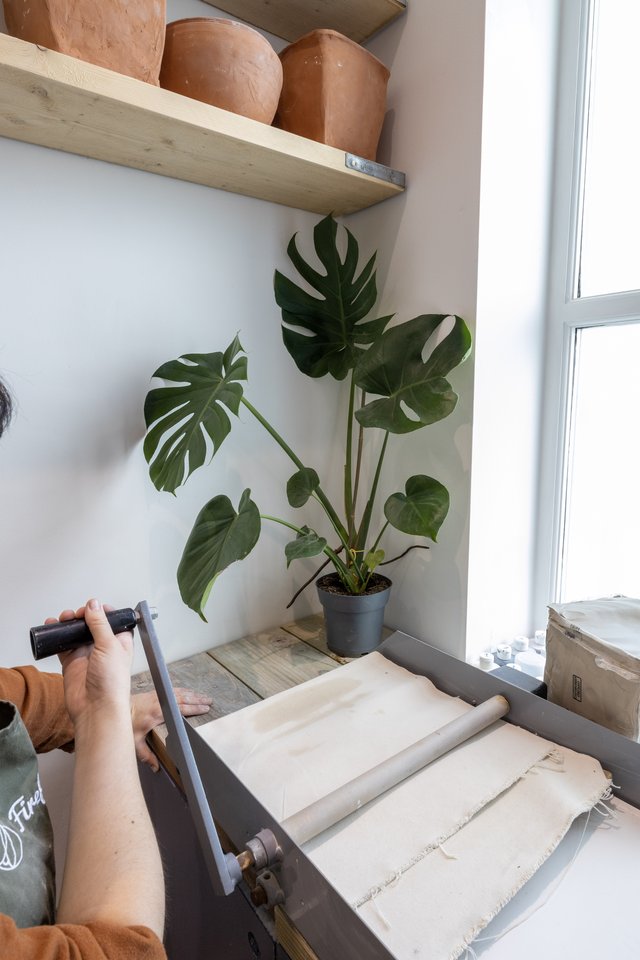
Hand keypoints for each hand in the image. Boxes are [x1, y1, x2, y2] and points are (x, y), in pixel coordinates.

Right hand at [53, 600, 133, 727]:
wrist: (96, 708)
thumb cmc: (112, 682)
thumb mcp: (109, 645)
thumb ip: (100, 624)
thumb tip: (94, 604)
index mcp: (120, 641)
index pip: (112, 619)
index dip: (102, 610)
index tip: (93, 606)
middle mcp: (104, 647)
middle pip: (92, 624)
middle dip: (82, 615)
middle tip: (75, 614)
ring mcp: (87, 654)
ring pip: (76, 633)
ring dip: (69, 623)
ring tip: (62, 619)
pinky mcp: (72, 663)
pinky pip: (63, 645)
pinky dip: (57, 637)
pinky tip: (52, 629)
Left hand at [131, 688, 212, 770]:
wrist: (114, 707)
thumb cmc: (124, 724)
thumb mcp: (134, 743)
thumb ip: (146, 755)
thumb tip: (155, 768)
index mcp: (156, 713)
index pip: (180, 709)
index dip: (194, 708)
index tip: (205, 708)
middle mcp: (158, 702)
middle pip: (183, 698)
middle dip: (197, 699)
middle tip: (209, 701)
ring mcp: (156, 695)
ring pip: (178, 692)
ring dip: (192, 694)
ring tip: (203, 696)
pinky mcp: (153, 693)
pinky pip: (172, 690)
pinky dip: (182, 691)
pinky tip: (187, 692)